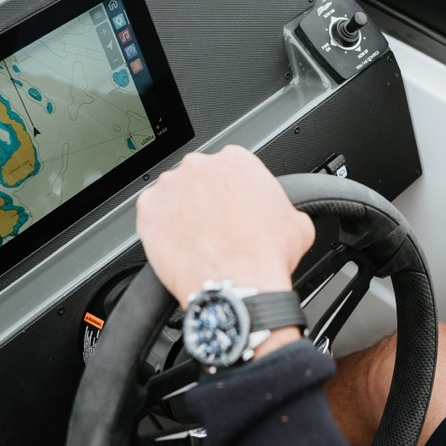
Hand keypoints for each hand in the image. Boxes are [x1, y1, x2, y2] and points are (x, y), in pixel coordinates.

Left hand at [136, 145, 314, 306]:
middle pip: (200, 179)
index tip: (233, 206)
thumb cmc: (264, 255)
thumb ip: (283, 207)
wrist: (237, 286)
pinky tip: (177, 245)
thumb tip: (284, 216)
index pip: (230, 168)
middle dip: (206, 199)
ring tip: (197, 239)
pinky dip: (160, 228)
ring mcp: (170, 186)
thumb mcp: (296, 224)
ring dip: (182, 212)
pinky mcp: (148, 210)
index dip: (232, 191)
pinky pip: (152, 214)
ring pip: (174, 195)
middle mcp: (200, 166)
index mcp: (236, 160)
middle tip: (217, 226)